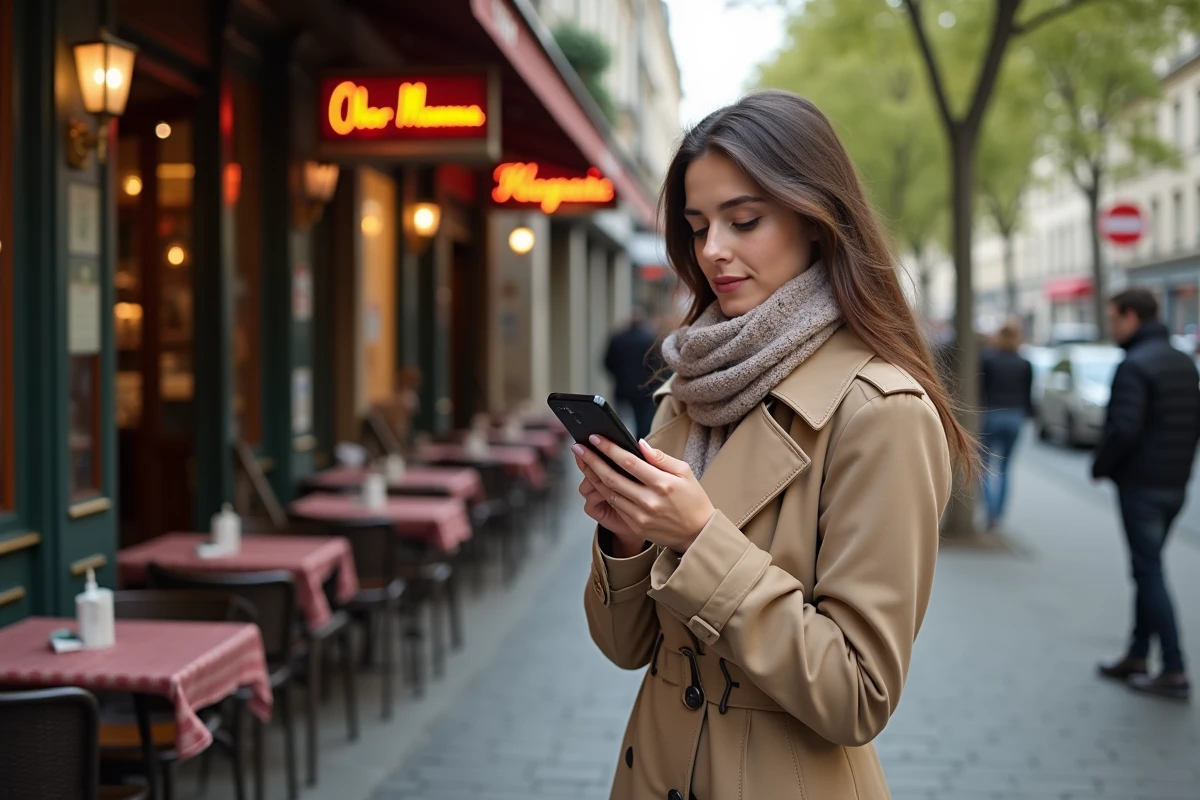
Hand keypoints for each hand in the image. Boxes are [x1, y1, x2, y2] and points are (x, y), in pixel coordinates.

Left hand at [572, 435, 715, 552]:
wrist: (697, 534)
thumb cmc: (693, 499)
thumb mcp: (685, 473)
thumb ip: (661, 457)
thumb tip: (639, 443)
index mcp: (663, 484)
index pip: (629, 462)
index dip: (609, 449)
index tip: (595, 438)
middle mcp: (649, 500)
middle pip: (612, 477)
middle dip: (591, 460)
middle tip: (578, 447)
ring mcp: (640, 515)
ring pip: (608, 492)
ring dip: (591, 475)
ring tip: (582, 460)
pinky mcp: (635, 524)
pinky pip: (614, 504)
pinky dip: (602, 490)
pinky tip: (594, 478)